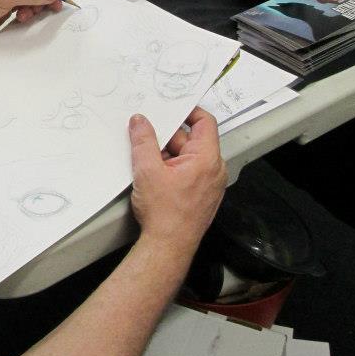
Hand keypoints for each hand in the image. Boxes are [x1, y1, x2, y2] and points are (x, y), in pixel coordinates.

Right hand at [128, 108, 226, 263]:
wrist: (168, 247)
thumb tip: (140, 121)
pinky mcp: (202, 195)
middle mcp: (214, 170)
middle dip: (168, 137)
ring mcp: (209, 184)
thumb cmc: (165, 215)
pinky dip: (172, 168)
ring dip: (168, 154)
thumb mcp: (147, 170)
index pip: (205, 122)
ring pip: (188, 157)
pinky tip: (154, 175)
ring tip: (147, 161)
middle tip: (146, 134)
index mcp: (207, 159)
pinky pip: (188, 172)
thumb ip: (143, 141)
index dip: (188, 111)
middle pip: (192, 140)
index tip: (172, 108)